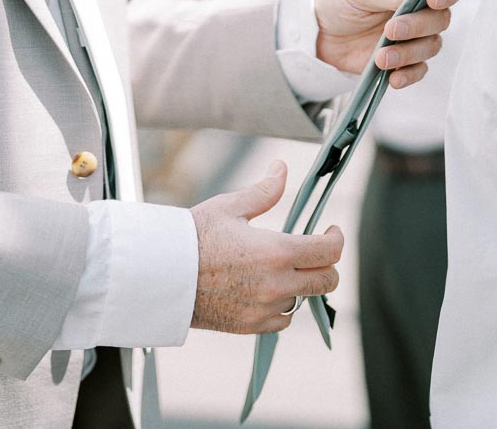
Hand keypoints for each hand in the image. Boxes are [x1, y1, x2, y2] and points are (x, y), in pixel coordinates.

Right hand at [190, 161, 343, 334]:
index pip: (329, 251)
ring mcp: (264, 308)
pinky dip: (282, 306)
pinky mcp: (251, 326)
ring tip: (282, 268)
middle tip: (315, 252)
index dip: (336, 239)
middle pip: (327, 281)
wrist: (159, 275)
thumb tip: (282, 169)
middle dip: (328, 264)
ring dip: (301, 284)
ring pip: (304, 300)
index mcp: (276, 251)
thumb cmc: (191, 237)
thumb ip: (264, 191)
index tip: (331, 232)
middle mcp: (276, 284)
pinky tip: (267, 290)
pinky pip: (283, 320)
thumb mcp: (228, 207)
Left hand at [314, 0, 464, 86]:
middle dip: (418, 26)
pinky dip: (408, 75)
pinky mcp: (403, 60)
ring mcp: (414, 36)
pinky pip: (418, 70)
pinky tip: (393, 79)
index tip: (433, 0)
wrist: (319, 30)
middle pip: (441, 19)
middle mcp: (420, 9)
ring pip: (431, 46)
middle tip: (391, 30)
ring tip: (381, 57)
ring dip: (408, 54)